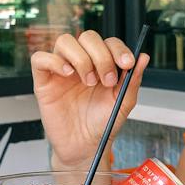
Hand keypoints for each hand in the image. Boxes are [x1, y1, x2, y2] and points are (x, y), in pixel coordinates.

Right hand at [31, 31, 148, 168]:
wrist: (84, 148)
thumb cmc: (102, 124)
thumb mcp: (123, 103)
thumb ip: (133, 80)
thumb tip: (144, 57)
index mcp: (102, 64)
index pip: (109, 42)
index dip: (118, 49)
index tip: (127, 64)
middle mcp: (82, 63)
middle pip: (88, 37)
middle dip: (101, 56)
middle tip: (107, 80)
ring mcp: (61, 70)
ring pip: (65, 41)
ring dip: (81, 58)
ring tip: (88, 82)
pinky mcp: (43, 81)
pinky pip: (40, 58)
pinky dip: (54, 61)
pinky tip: (67, 74)